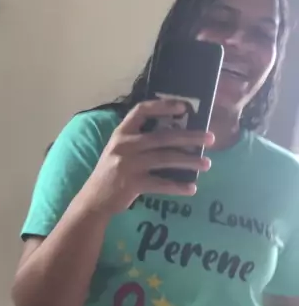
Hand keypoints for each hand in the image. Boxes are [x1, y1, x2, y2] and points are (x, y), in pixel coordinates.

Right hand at [81, 99, 214, 215]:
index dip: (163, 106)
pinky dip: (178, 187)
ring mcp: (128, 164)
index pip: (142, 111)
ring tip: (207, 164)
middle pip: (163, 136)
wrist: (94, 199)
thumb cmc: (111, 172)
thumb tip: (175, 136)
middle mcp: (125, 145)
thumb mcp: (119, 149)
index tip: (184, 107)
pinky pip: (161, 184)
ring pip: (165, 159)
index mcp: (121, 133)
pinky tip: (192, 188)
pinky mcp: (132, 184)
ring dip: (189, 161)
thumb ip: (139, 140)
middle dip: (190, 137)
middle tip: (211, 138)